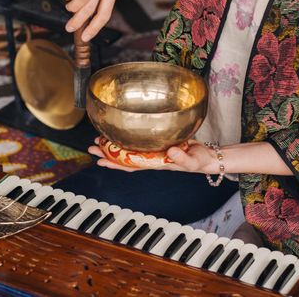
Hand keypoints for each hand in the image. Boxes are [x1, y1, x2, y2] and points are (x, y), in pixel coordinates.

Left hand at [88, 138, 219, 173]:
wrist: (207, 156)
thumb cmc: (199, 160)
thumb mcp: (192, 161)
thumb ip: (182, 158)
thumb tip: (169, 152)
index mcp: (155, 163)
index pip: (130, 165)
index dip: (114, 164)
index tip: (99, 160)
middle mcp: (150, 158)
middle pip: (124, 157)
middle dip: (106, 153)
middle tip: (91, 147)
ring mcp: (153, 150)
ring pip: (128, 148)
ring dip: (113, 145)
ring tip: (99, 140)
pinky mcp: (158, 142)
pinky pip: (138, 141)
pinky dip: (127, 138)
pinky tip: (120, 133)